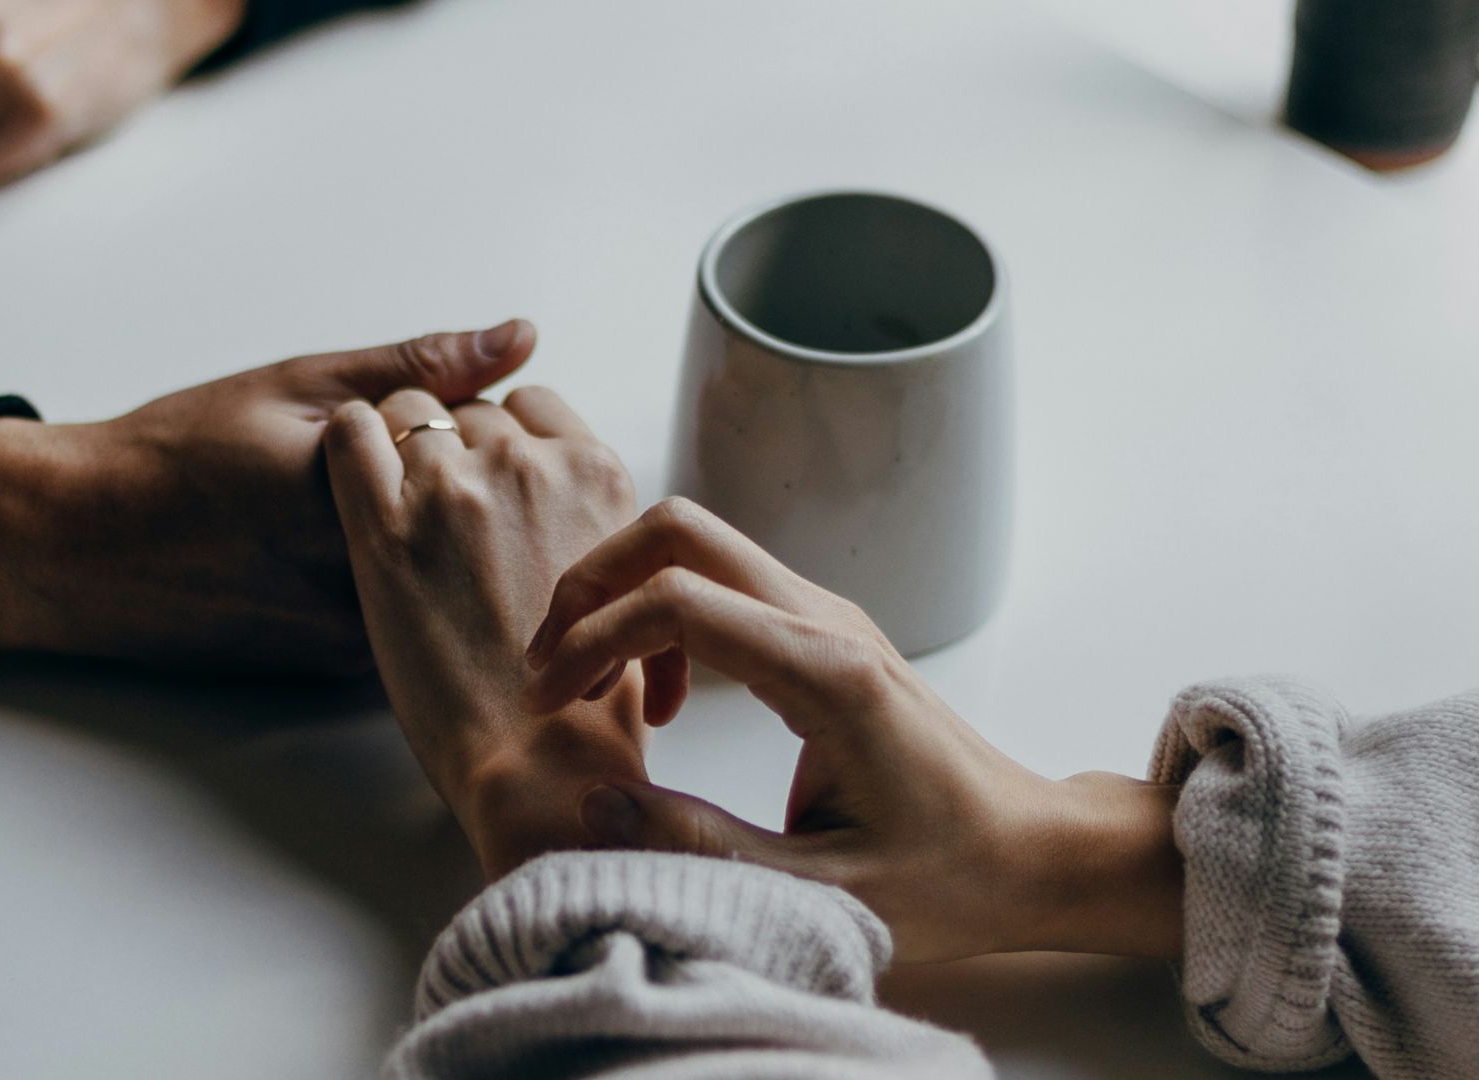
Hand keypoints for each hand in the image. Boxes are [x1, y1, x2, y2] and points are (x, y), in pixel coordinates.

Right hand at [0, 321, 533, 671]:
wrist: (84, 549)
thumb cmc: (180, 455)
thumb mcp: (297, 385)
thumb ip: (416, 367)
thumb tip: (520, 337)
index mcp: (365, 499)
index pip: (490, 458)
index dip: (472, 427)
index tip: (426, 413)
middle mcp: (370, 584)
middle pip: (482, 530)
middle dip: (468, 488)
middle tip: (403, 458)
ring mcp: (359, 637)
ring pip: (452, 582)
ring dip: (444, 543)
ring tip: (344, 511)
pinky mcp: (343, 670)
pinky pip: (414, 619)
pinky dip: (410, 585)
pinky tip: (337, 554)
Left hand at [322, 382, 645, 878]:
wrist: (539, 762)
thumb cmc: (586, 699)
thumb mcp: (623, 582)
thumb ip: (591, 522)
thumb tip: (563, 507)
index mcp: (596, 474)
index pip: (533, 404)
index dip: (502, 435)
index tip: (486, 475)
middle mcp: (529, 465)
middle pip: (469, 409)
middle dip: (450, 446)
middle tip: (435, 510)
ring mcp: (456, 487)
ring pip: (408, 409)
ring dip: (396, 445)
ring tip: (391, 503)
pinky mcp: (385, 525)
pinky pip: (350, 430)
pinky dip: (347, 442)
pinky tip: (350, 480)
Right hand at [524, 498, 1184, 962]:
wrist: (1034, 852)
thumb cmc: (950, 877)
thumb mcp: (820, 891)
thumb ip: (701, 847)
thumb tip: (594, 805)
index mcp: (827, 674)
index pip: (678, 600)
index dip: (591, 638)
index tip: (549, 700)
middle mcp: (826, 621)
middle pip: (680, 530)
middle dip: (593, 582)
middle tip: (551, 668)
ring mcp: (828, 616)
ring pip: (697, 546)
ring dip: (624, 597)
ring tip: (592, 688)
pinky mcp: (823, 631)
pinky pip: (722, 586)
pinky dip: (664, 619)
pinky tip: (661, 702)